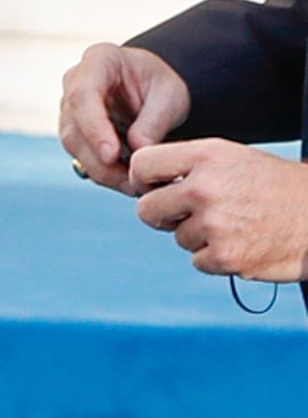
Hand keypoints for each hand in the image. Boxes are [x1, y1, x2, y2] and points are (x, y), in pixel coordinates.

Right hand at [58, 41, 190, 189]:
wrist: (152, 90)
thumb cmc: (160, 85)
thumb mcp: (169, 96)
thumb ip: (153, 121)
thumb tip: (138, 152)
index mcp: (99, 61)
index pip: (83, 96)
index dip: (94, 128)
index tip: (112, 155)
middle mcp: (75, 84)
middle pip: (74, 129)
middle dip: (101, 161)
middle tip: (134, 182)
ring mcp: (70, 110)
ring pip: (75, 148)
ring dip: (104, 172)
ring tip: (136, 185)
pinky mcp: (74, 134)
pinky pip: (83, 158)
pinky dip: (106, 174)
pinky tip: (129, 181)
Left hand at [129, 140, 307, 282]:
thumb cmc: (275, 186)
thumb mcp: (234, 159)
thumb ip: (190, 167)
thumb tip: (143, 184)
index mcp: (206, 156)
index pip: (142, 165)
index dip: (142, 180)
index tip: (153, 189)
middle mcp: (204, 188)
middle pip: (146, 210)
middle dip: (162, 216)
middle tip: (188, 214)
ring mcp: (212, 224)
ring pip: (177, 238)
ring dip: (198, 236)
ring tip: (235, 223)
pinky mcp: (222, 256)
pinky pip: (197, 261)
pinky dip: (215, 257)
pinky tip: (242, 242)